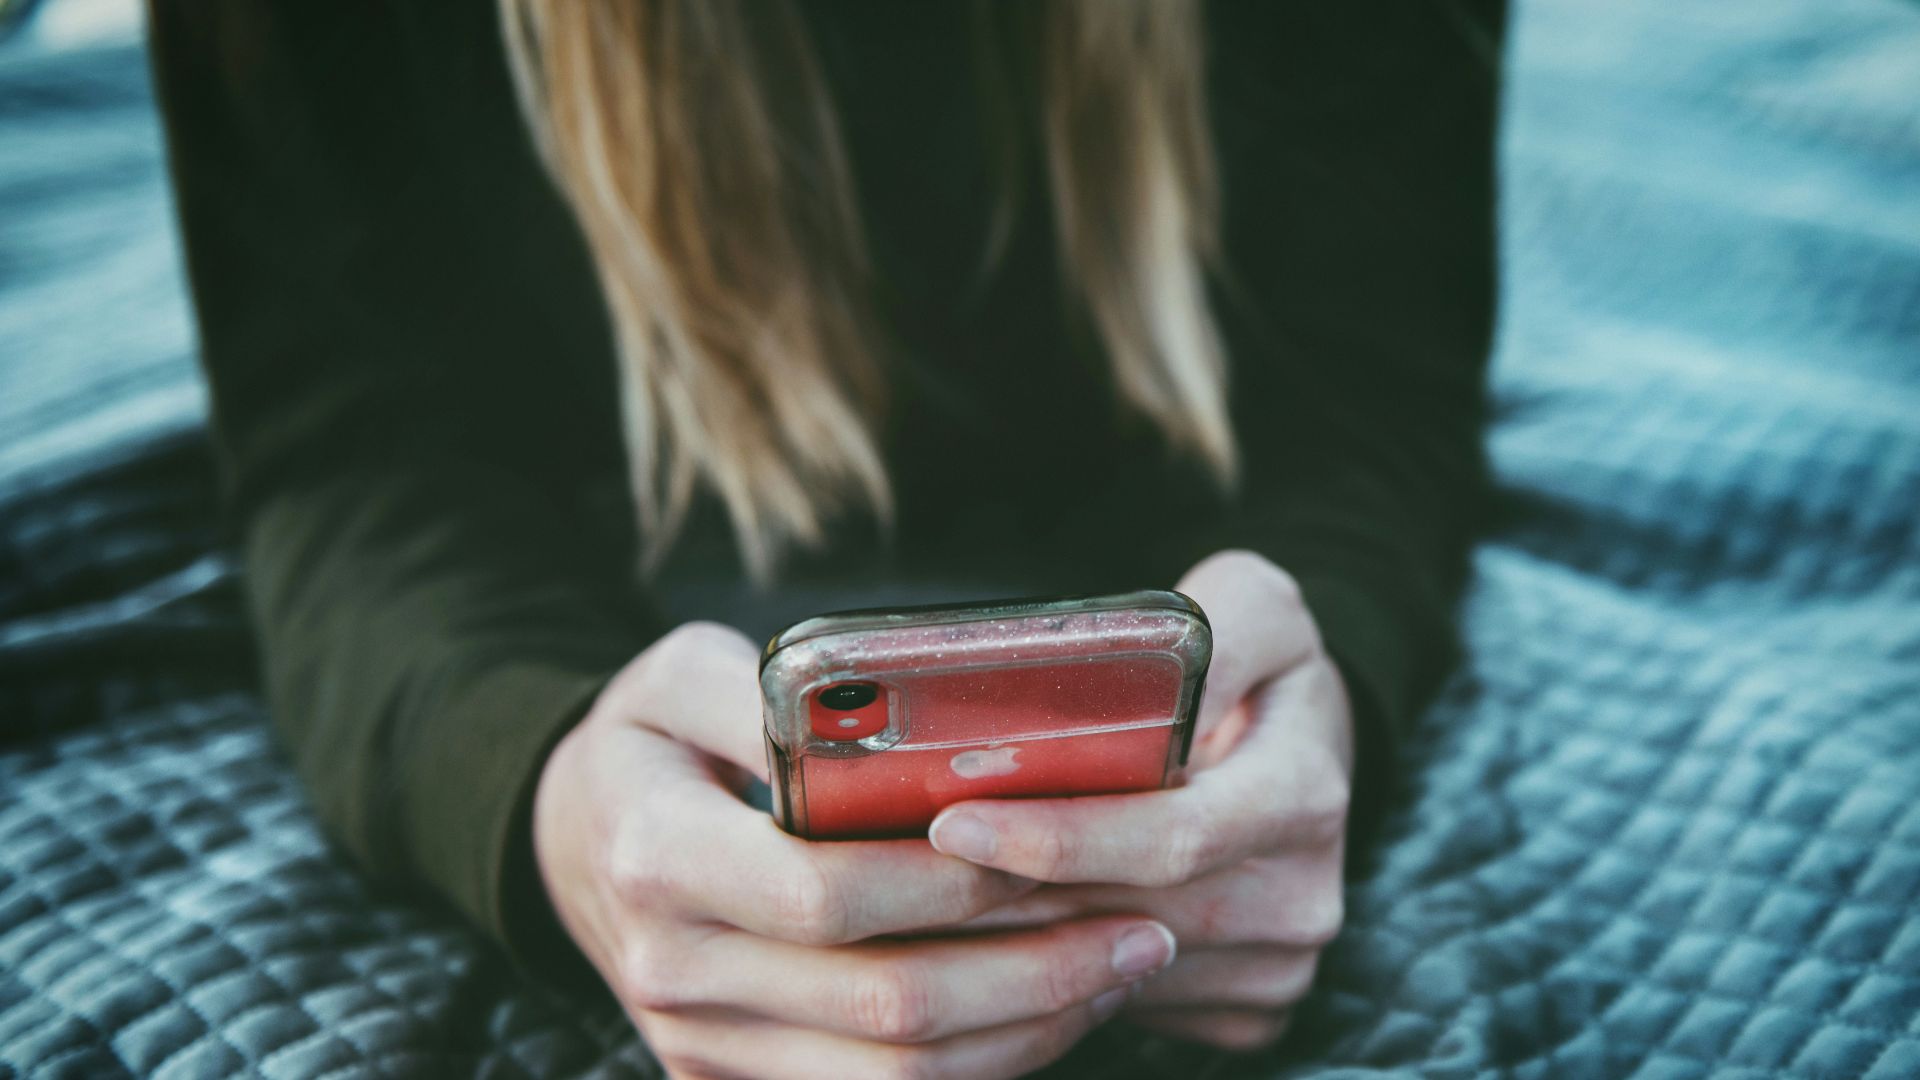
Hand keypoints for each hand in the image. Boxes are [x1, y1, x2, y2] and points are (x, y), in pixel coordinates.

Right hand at [532, 622, 1180, 1079]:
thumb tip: (891, 716)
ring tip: (1121, 966)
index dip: (955, 885)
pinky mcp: (732, 1079)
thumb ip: (772, 688)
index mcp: (660, 857)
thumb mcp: (676, 674)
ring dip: (1026, 1028)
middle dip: (1030, 970)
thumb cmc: (645, 743)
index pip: (828, 895)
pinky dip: (981, 1065)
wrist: (573, 839)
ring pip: (894, 1076)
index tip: (1059, 852)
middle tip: (1141, 924)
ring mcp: (703, 1043)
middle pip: (881, 1005)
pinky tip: (1049, 1008)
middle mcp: (675, 968)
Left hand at [928, 550, 1354, 1049]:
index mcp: (1303, 792)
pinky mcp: (1247, 1007)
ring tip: (922, 891)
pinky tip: (995, 926)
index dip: (1059, 838)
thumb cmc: (1263, 670)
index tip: (957, 821)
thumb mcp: (1254, 605)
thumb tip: (1139, 682)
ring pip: (1113, 969)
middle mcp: (1301, 894)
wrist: (1309, 747)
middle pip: (1125, 913)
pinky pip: (1128, 1004)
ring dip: (1012, 939)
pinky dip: (1054, 975)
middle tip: (899, 866)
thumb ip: (1206, 628)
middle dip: (1004, 896)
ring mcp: (1275, 963)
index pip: (1172, 835)